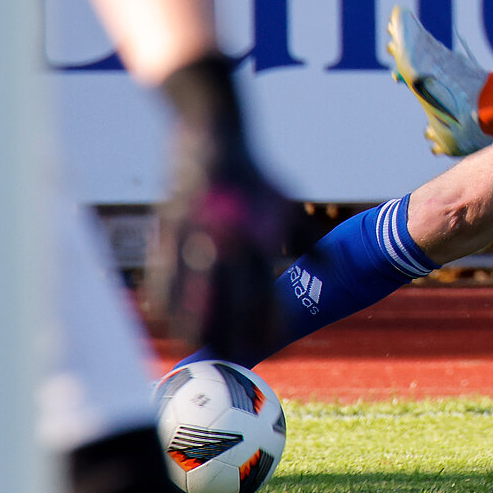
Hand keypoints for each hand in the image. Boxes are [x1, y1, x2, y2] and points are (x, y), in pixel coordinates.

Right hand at [145, 56, 290, 357]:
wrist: (213, 134)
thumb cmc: (254, 172)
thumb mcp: (284, 200)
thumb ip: (305, 236)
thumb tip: (329, 264)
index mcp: (258, 232)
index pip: (264, 285)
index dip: (266, 317)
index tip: (270, 342)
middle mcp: (229, 235)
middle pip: (228, 294)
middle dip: (229, 329)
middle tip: (230, 358)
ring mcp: (197, 230)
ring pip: (191, 287)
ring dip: (191, 320)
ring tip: (193, 347)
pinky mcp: (170, 222)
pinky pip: (163, 268)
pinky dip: (163, 295)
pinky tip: (163, 316)